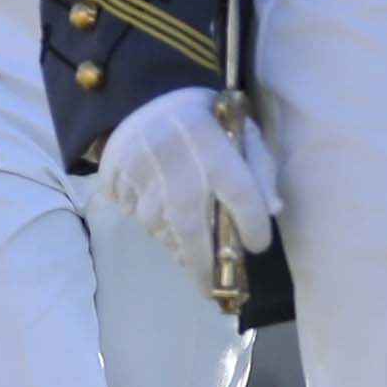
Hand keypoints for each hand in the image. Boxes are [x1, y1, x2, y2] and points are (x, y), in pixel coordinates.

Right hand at [97, 87, 277, 297]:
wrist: (143, 96)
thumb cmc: (203, 118)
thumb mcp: (240, 131)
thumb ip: (259, 168)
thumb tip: (272, 210)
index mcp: (210, 139)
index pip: (239, 192)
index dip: (252, 225)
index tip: (257, 246)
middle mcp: (172, 155)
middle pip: (190, 224)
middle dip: (203, 264)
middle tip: (214, 290)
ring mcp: (137, 168)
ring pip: (160, 227)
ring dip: (179, 247)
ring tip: (192, 254)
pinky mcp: (114, 177)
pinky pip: (136, 217)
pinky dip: (154, 228)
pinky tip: (166, 222)